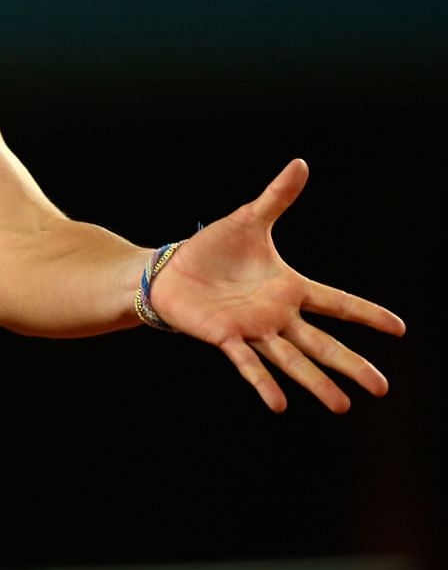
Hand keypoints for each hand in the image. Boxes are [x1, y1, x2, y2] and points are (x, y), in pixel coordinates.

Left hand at [149, 159, 405, 412]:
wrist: (169, 271)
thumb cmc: (211, 250)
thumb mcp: (248, 220)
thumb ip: (276, 197)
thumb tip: (300, 163)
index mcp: (289, 288)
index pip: (337, 302)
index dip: (367, 314)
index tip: (400, 328)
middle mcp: (277, 315)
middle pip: (322, 344)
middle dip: (352, 365)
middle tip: (383, 389)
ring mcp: (253, 328)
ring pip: (291, 360)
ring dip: (316, 382)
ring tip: (343, 405)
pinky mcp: (224, 336)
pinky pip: (247, 362)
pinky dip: (263, 382)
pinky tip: (281, 404)